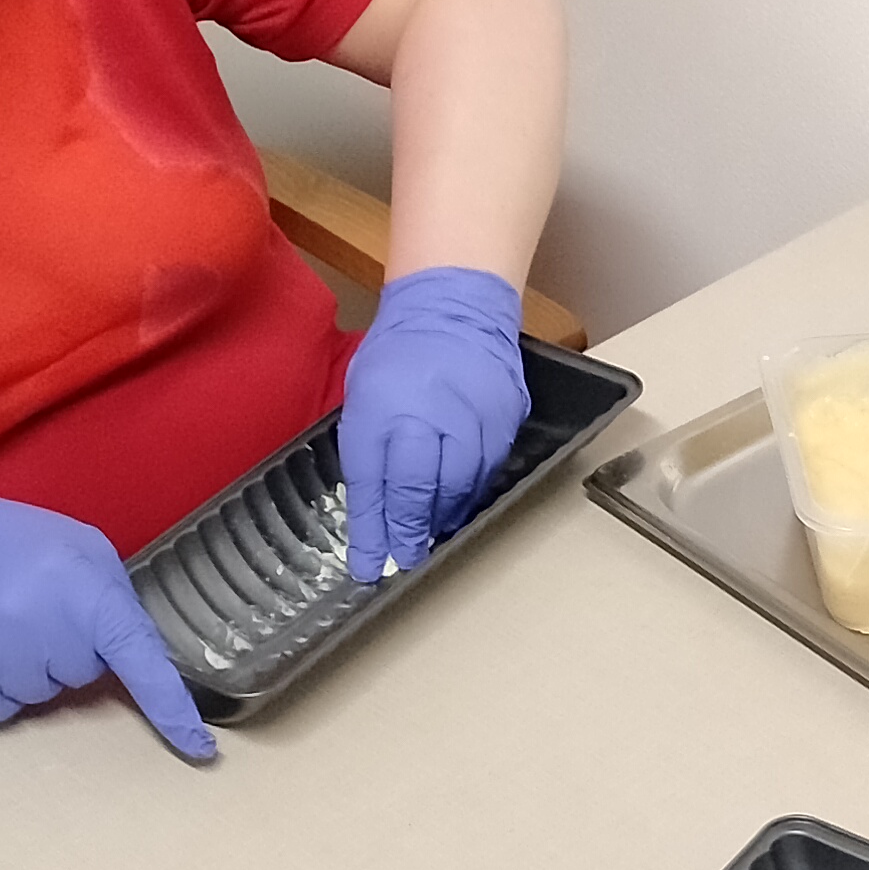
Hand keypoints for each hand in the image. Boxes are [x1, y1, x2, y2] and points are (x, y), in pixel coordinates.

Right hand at [0, 483, 213, 760]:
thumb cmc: (16, 547)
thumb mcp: (82, 554)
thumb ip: (114, 604)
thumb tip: (142, 658)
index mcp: (85, 592)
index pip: (140, 660)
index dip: (170, 708)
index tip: (199, 748)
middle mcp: (45, 626)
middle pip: (82, 679)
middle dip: (68, 652)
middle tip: (36, 611)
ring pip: (40, 697)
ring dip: (29, 668)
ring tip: (1, 622)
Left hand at [338, 266, 530, 580]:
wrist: (455, 304)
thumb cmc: (400, 350)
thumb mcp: (364, 394)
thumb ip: (368, 448)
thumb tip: (373, 507)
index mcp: (383, 406)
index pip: (375, 483)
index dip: (372, 530)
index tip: (369, 565)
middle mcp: (429, 413)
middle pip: (419, 490)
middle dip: (409, 531)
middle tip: (404, 557)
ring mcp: (472, 413)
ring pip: (459, 486)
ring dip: (442, 515)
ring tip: (430, 533)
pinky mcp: (504, 415)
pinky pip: (488, 467)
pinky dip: (471, 491)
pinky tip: (458, 502)